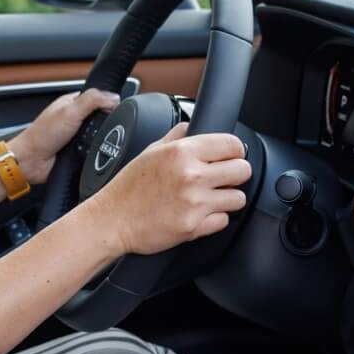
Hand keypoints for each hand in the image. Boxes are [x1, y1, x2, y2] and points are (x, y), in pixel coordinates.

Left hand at [9, 88, 119, 183]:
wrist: (31, 161)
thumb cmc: (41, 135)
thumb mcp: (70, 111)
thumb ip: (93, 100)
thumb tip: (114, 97)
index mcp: (72, 102)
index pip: (98, 97)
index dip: (108, 102)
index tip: (115, 109)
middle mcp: (74, 117)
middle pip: (100, 117)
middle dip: (103, 123)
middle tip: (99, 127)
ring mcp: (75, 135)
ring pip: (98, 135)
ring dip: (97, 139)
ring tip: (92, 141)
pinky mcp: (77, 150)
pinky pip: (93, 149)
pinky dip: (93, 151)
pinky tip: (90, 152)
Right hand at [89, 123, 251, 255]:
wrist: (111, 220)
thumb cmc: (127, 188)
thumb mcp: (150, 151)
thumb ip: (175, 136)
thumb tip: (192, 126)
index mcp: (182, 152)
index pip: (232, 145)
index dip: (234, 151)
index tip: (230, 157)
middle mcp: (191, 175)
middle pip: (243, 170)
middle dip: (235, 174)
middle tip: (224, 178)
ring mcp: (194, 203)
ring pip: (238, 198)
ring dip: (228, 198)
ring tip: (211, 198)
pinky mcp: (194, 227)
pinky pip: (224, 221)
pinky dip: (215, 219)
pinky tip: (199, 214)